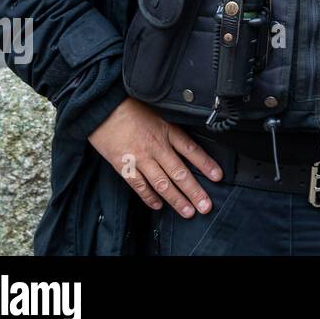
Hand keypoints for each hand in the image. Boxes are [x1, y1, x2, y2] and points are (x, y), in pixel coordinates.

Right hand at [88, 97, 223, 217]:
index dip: (206, 164)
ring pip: (162, 183)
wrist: (102, 107)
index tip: (218, 177)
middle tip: (206, 206)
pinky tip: (158, 205)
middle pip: (180, 172)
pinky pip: (139, 186)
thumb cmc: (130, 106)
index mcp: (167, 130)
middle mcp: (156, 146)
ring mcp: (140, 158)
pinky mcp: (123, 165)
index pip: (192, 150)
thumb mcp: (158, 110)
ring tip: (188, 212)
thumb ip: (172, 126)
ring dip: (176, 199)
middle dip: (194, 191)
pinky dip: (149, 197)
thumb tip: (185, 140)